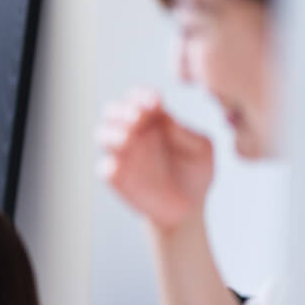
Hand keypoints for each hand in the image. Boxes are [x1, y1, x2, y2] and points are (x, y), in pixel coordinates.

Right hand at [97, 89, 213, 232]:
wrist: (189, 209)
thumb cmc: (196, 173)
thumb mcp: (201, 149)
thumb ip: (185, 133)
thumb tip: (165, 120)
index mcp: (152, 120)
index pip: (138, 98)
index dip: (142, 95)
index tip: (156, 102)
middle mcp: (133, 133)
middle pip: (113, 110)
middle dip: (122, 110)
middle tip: (137, 116)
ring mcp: (123, 155)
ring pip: (102, 134)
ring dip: (112, 132)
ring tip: (127, 138)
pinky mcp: (117, 179)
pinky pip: (104, 169)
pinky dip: (109, 166)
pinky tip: (119, 167)